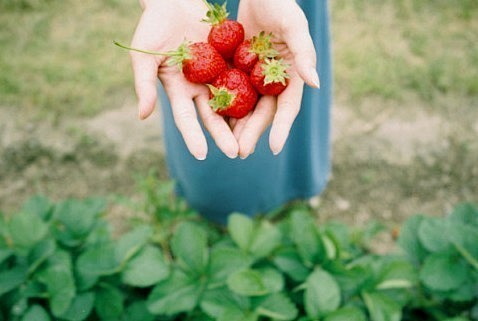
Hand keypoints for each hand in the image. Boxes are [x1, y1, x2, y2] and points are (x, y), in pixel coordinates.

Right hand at [129, 0, 238, 159]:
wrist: (173, 0)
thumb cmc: (152, 27)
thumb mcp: (144, 57)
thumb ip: (144, 85)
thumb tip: (142, 116)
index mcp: (179, 91)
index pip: (186, 118)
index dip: (193, 136)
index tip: (201, 155)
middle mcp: (200, 88)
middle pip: (213, 115)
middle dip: (223, 134)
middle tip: (235, 152)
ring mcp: (216, 74)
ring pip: (231, 101)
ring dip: (241, 120)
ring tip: (253, 137)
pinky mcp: (230, 59)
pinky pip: (243, 76)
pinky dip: (252, 90)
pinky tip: (266, 105)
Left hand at [234, 0, 319, 158]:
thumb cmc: (278, 3)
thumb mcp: (293, 24)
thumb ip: (303, 53)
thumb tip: (315, 84)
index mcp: (291, 74)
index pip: (288, 106)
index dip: (283, 127)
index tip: (274, 148)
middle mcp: (273, 80)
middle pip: (264, 112)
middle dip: (254, 132)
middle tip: (241, 152)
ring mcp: (253, 76)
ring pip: (246, 107)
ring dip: (237, 126)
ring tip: (227, 145)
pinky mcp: (235, 69)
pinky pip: (229, 91)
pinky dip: (223, 106)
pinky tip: (213, 121)